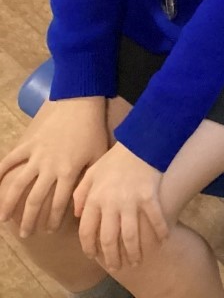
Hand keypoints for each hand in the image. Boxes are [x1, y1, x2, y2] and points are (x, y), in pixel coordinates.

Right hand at [0, 97, 107, 236]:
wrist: (80, 105)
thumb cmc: (93, 131)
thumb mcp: (98, 157)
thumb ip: (88, 182)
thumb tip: (79, 208)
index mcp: (68, 173)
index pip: (58, 204)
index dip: (52, 220)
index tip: (49, 231)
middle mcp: (49, 168)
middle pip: (35, 200)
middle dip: (29, 220)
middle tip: (26, 234)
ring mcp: (36, 156)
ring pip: (17, 185)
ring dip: (8, 204)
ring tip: (3, 219)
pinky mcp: (28, 144)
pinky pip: (10, 160)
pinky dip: (0, 172)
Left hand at [73, 142, 168, 269]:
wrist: (140, 141)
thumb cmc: (115, 158)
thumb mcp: (91, 173)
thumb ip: (80, 194)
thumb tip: (77, 216)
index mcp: (94, 199)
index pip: (87, 231)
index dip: (90, 248)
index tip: (94, 256)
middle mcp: (110, 203)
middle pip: (109, 238)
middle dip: (112, 257)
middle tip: (117, 267)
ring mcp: (131, 200)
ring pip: (130, 235)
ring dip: (133, 252)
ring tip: (137, 261)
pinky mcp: (149, 196)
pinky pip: (155, 219)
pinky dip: (160, 231)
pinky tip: (164, 240)